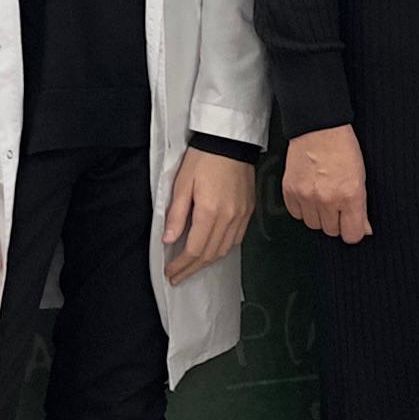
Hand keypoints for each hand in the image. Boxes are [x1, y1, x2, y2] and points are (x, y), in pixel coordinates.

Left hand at [163, 149, 257, 283]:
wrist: (230, 142)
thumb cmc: (203, 159)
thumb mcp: (182, 183)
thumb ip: (176, 214)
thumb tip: (169, 240)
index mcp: (210, 212)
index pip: (195, 249)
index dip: (181, 265)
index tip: (169, 272)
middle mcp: (229, 218)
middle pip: (210, 254)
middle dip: (192, 269)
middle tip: (177, 277)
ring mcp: (242, 216)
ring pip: (224, 249)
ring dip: (207, 262)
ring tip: (191, 268)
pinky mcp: (248, 211)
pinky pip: (236, 239)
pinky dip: (222, 250)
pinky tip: (211, 251)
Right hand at [281, 125, 368, 242]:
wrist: (318, 127)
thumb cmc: (342, 147)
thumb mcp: (360, 176)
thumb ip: (361, 207)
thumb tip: (363, 229)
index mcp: (350, 195)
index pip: (351, 235)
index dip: (353, 231)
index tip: (352, 225)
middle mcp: (327, 199)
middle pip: (331, 231)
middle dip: (335, 220)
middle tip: (336, 202)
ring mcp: (306, 196)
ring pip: (313, 225)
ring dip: (318, 215)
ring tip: (322, 195)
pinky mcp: (290, 191)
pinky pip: (296, 214)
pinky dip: (303, 208)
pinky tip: (309, 193)